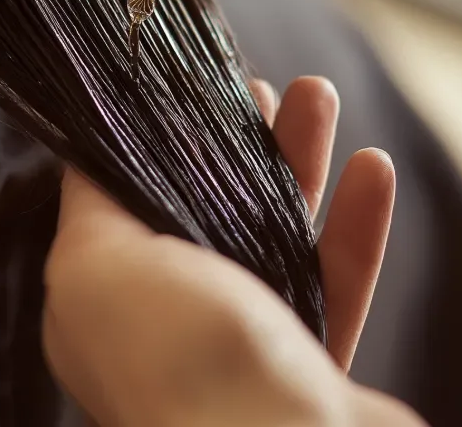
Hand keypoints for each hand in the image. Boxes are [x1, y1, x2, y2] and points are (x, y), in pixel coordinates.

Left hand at [42, 77, 422, 426]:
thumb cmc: (179, 367)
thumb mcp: (94, 267)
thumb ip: (90, 205)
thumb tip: (88, 152)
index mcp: (106, 310)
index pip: (128, 207)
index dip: (160, 141)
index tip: (191, 85)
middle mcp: (172, 333)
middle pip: (208, 216)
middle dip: (238, 143)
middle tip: (266, 86)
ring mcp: (247, 356)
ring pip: (276, 243)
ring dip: (301, 166)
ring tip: (321, 97)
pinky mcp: (314, 375)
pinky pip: (337, 287)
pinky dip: (355, 228)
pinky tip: (373, 171)